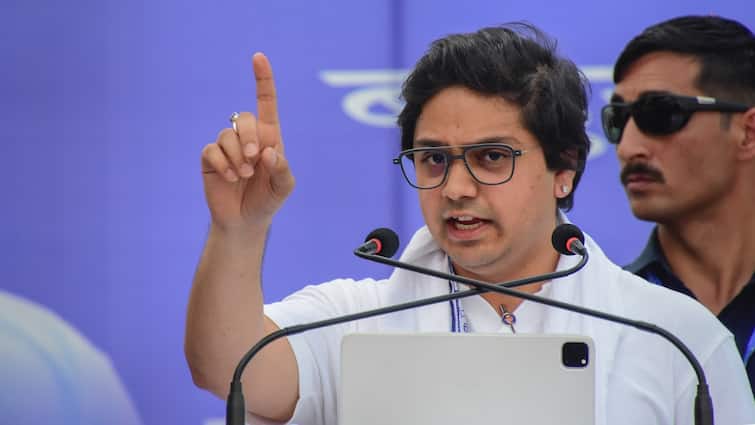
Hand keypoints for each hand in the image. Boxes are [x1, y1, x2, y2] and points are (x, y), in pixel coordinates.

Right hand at [200, 53, 294, 229]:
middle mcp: (247, 137)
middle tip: (254, 160)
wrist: (245, 221)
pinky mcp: (211, 158)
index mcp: (269, 137)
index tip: (258, 57)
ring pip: (227, 134)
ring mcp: (228, 146)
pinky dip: (222, 163)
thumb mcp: (284, 187)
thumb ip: (282, 169)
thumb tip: (267, 151)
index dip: (263, 79)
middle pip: (244, 118)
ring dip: (236, 155)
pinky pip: (212, 149)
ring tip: (242, 175)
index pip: (266, 102)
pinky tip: (229, 178)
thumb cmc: (268, 200)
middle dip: (249, 137)